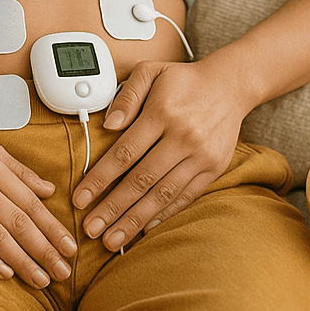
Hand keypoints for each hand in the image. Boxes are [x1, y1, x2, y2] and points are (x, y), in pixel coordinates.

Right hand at [0, 135, 77, 286]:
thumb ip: (17, 170)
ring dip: (22, 260)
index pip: (29, 199)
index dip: (52, 225)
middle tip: (63, 270)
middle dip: (44, 247)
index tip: (69, 245)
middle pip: (17, 219)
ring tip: (41, 278)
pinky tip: (5, 273)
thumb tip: (48, 190)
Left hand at [71, 58, 248, 250]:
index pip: (125, 152)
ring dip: (135, 220)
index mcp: (162, 113)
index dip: (100, 179)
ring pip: (162, 194)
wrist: (229, 86)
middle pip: (141, 180)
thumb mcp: (150, 71)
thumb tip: (108, 125)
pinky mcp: (214, 168)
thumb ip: (127, 95)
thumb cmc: (183, 80)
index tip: (80, 198)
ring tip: (112, 239)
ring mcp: (200, 155)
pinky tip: (145, 228)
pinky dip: (165, 214)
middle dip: (112, 208)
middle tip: (90, 229)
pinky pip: (186, 196)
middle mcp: (182, 137)